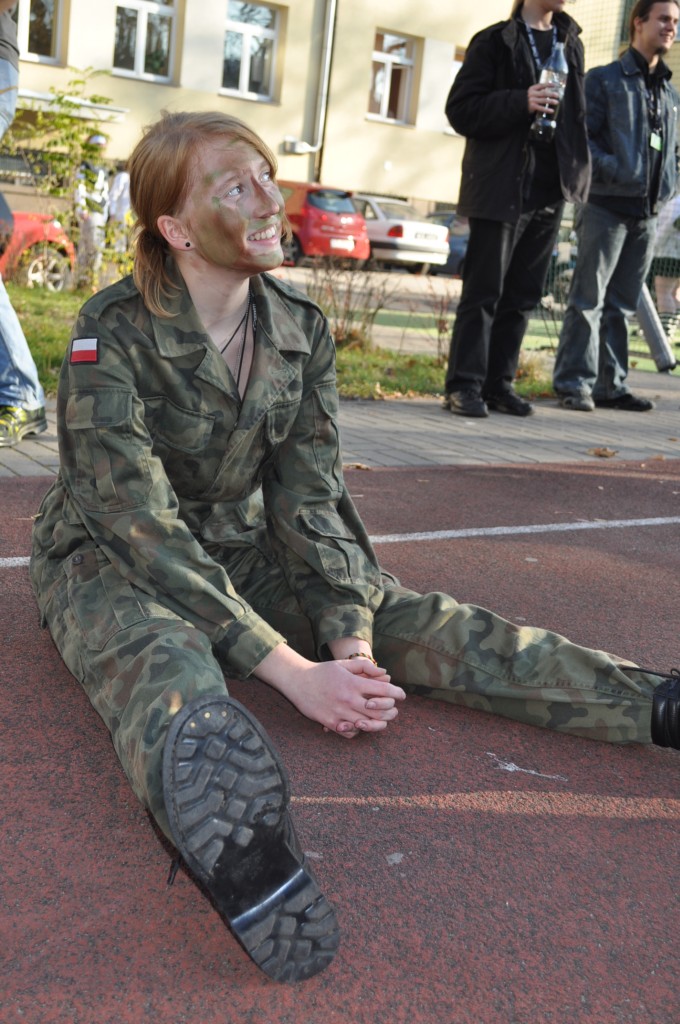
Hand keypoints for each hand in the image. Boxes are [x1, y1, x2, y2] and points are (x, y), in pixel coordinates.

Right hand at [255, 644, 405, 738]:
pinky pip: (350, 733)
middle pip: (379, 711)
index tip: (402, 694)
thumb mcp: (343, 664)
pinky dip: (359, 731)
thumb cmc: (322, 671)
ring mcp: (339, 713)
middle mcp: (348, 699)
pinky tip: (361, 725)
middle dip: (391, 711)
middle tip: (394, 709)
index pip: (383, 689)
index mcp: (353, 683)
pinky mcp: (330, 722)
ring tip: (382, 720)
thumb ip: (364, 667)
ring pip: (367, 725)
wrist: (297, 681)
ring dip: (378, 724)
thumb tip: (384, 672)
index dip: (397, 692)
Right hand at [527, 82, 559, 115]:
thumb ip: (538, 91)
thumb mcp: (532, 92)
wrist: (518, 104)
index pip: (541, 85)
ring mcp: (532, 100)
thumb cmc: (527, 98)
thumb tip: (549, 90)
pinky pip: (541, 108)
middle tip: (557, 95)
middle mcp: (532, 94)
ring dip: (551, 101)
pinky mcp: (532, 106)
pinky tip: (551, 111)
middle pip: (544, 93)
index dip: (548, 84)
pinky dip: (547, 110)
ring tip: (556, 102)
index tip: (555, 85)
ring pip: (543, 100)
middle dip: (551, 94)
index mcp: (532, 88)